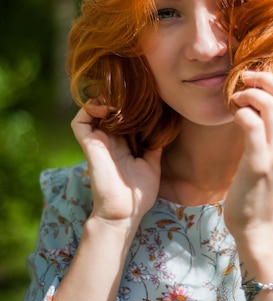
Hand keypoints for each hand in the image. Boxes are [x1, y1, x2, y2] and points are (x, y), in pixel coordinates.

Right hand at [71, 100, 161, 232]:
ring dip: (102, 100)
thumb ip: (154, 147)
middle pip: (106, 110)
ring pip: (91, 111)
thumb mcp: (152, 165)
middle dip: (117, 97)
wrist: (125, 211)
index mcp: (122, 144)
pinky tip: (106, 106)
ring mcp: (97, 141)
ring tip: (118, 96)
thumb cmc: (138, 194)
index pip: (121, 117)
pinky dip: (89, 109)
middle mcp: (109, 140)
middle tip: (131, 89)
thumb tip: (163, 130)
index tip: (142, 95)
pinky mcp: (89, 145)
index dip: (128, 105)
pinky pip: (80, 121)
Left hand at [224, 71, 272, 239]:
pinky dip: (241, 113)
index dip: (272, 81)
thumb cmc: (263, 188)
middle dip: (263, 78)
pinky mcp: (260, 163)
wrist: (260, 225)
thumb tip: (260, 102)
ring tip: (236, 99)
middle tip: (243, 79)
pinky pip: (252, 124)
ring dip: (248, 95)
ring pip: (269, 104)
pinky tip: (234, 116)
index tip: (253, 80)